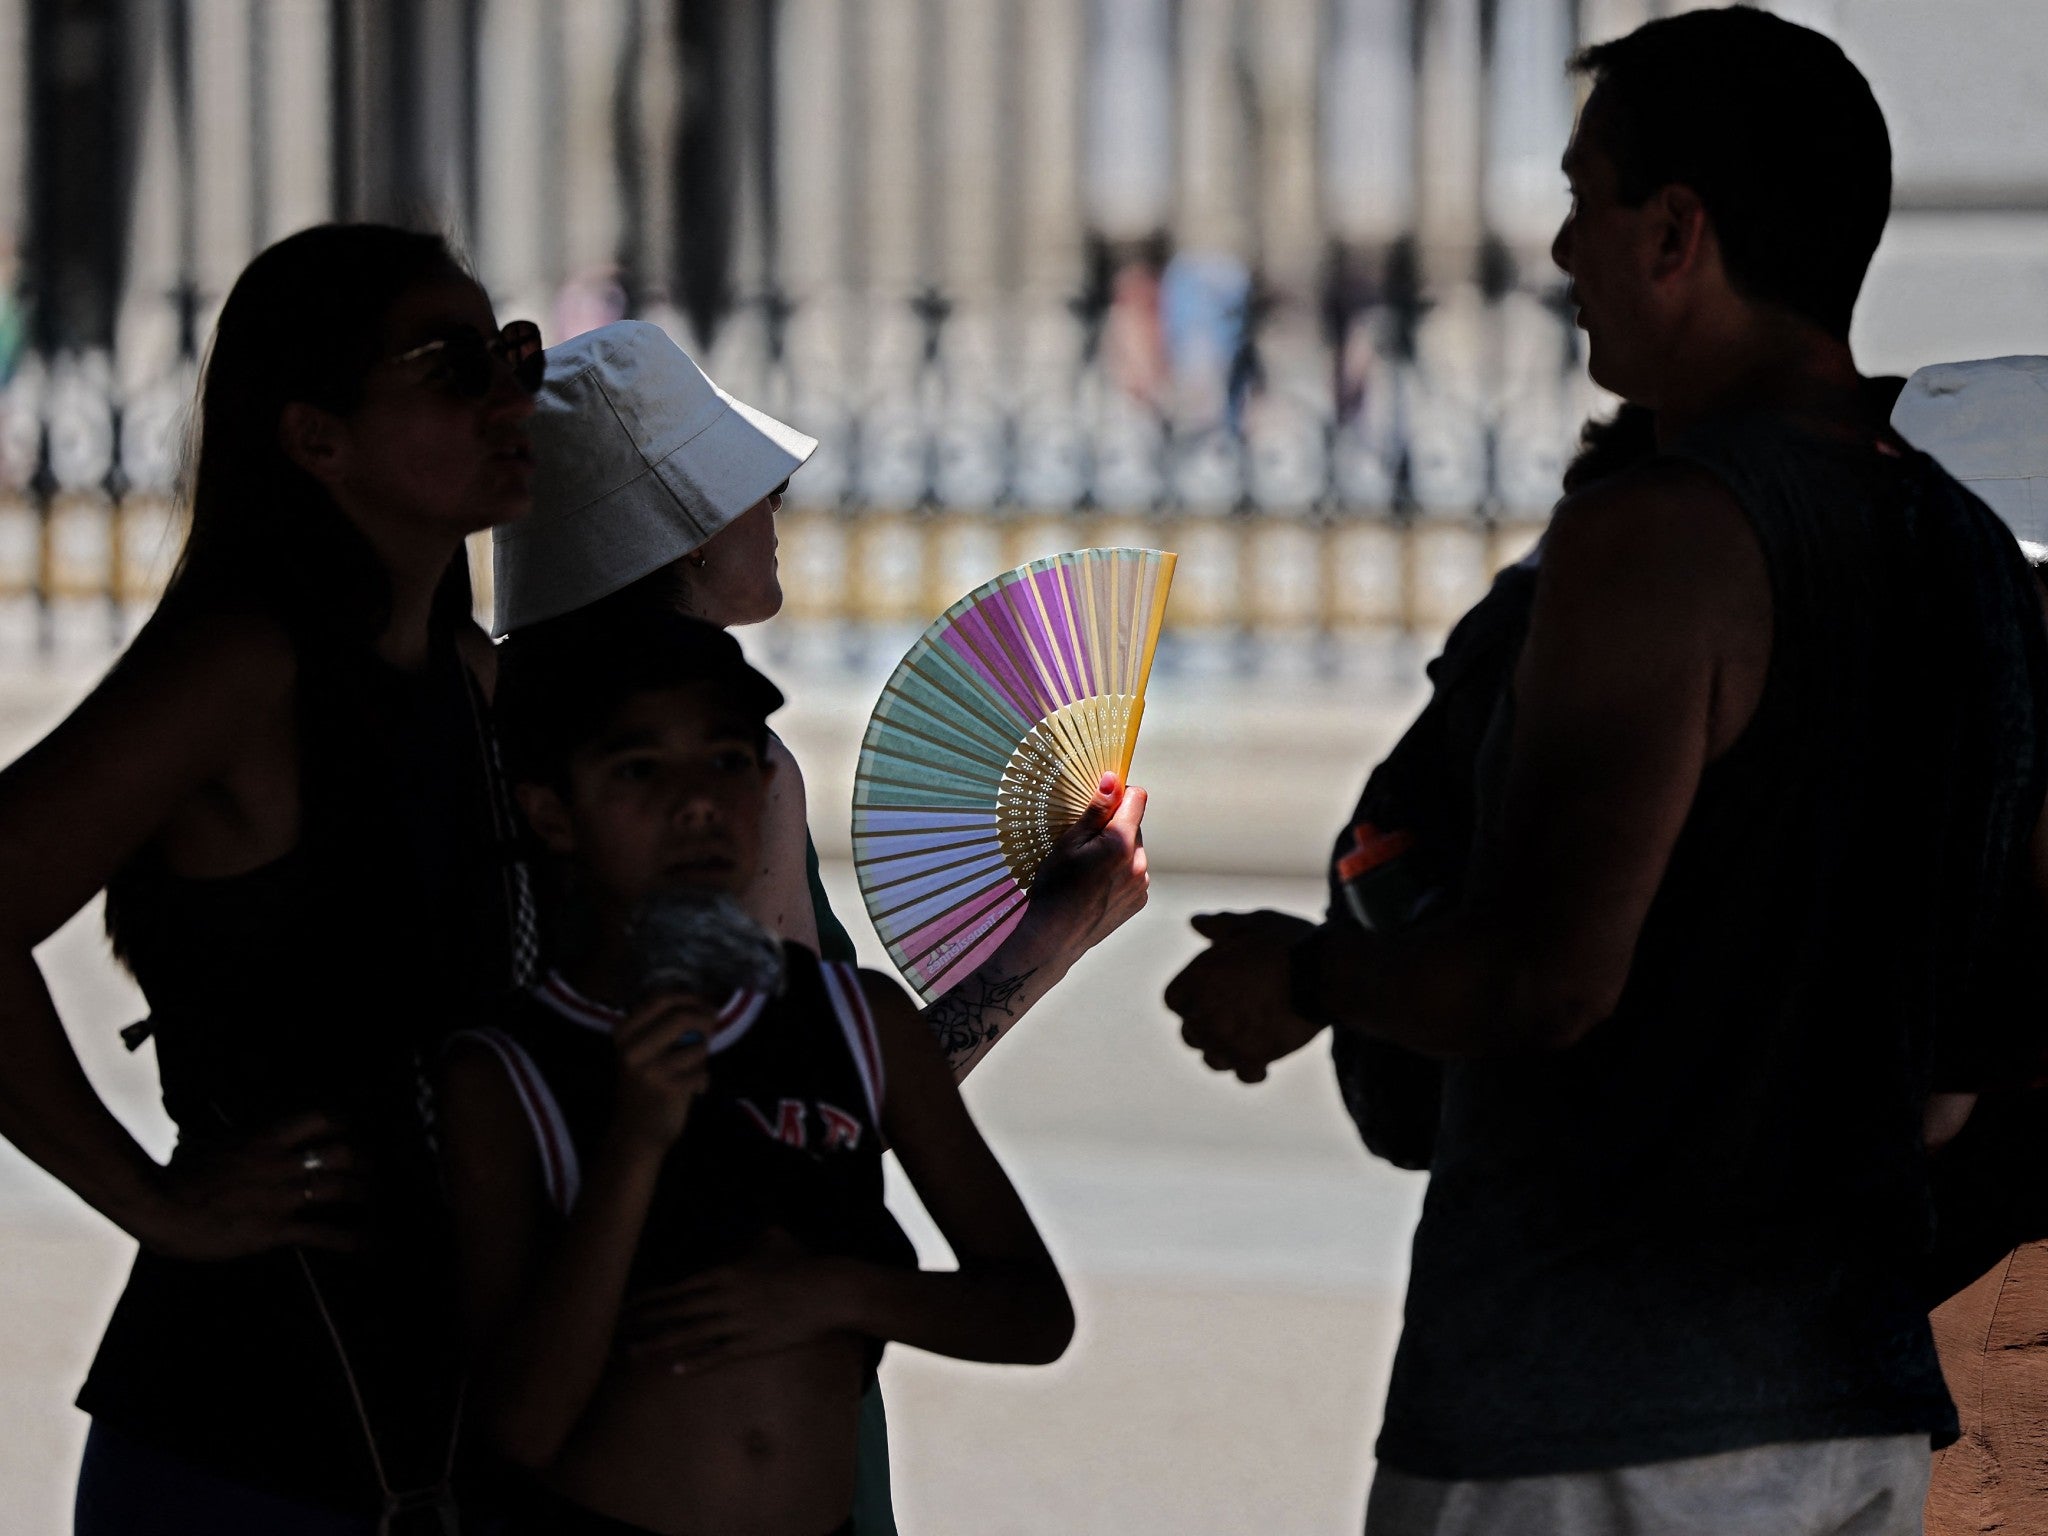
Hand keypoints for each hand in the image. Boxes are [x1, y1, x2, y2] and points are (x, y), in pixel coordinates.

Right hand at [139, 1111, 364, 1259]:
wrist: (156, 1204)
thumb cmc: (173, 1175)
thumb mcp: (207, 1142)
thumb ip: (229, 1138)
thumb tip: (223, 1132)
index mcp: (265, 1138)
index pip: (321, 1117)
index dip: (346, 1125)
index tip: (354, 1133)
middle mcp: (281, 1162)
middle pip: (345, 1151)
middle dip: (366, 1162)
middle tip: (374, 1172)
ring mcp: (280, 1195)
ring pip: (342, 1188)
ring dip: (367, 1196)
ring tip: (378, 1205)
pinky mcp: (274, 1228)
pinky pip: (324, 1232)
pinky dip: (353, 1239)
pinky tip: (370, 1246)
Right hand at [613, 992, 714, 1148]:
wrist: (635, 1132)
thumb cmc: (644, 1086)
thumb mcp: (642, 1050)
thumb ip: (664, 1026)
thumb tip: (703, 1005)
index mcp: (623, 1033)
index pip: (660, 999)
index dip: (689, 997)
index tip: (704, 1004)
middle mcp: (632, 1049)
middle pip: (681, 1017)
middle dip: (705, 1018)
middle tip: (713, 1025)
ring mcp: (650, 1069)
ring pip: (697, 1046)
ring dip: (702, 1055)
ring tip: (692, 1069)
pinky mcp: (668, 1088)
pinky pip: (702, 1072)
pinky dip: (703, 1080)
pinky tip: (691, 1090)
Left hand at [620, 1241, 853, 1372]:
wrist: (828, 1291)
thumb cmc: (801, 1264)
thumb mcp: (770, 1242)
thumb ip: (748, 1241)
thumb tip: (745, 1232)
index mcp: (724, 1273)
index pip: (675, 1289)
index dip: (648, 1300)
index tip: (623, 1307)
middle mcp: (723, 1299)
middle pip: (673, 1312)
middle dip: (641, 1322)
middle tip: (612, 1332)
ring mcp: (736, 1324)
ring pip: (688, 1336)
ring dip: (657, 1345)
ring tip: (632, 1354)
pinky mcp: (751, 1344)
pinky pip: (717, 1355)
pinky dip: (695, 1363)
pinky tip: (675, 1370)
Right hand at [1018, 773, 1149, 963]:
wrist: (1054, 937)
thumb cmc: (1055, 887)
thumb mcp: (1069, 842)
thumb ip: (1096, 810)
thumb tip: (1114, 778)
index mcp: (1121, 843)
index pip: (1138, 798)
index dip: (1119, 794)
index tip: (1101, 802)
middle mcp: (1139, 863)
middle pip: (1134, 826)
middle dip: (1114, 827)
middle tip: (1084, 846)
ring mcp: (1141, 884)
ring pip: (1134, 851)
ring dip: (1118, 851)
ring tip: (1088, 870)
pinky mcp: (1139, 900)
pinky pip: (1133, 873)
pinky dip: (1119, 872)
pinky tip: (1096, 886)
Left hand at [1164, 910, 1325, 1082]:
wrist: (1321, 971)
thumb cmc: (1286, 942)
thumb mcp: (1250, 924)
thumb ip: (1219, 925)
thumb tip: (1195, 922)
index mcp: (1197, 979)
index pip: (1174, 1001)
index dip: (1190, 998)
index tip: (1210, 994)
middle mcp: (1204, 1013)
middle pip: (1190, 1033)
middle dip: (1207, 1026)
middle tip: (1233, 1016)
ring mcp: (1227, 1040)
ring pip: (1213, 1059)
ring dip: (1226, 1051)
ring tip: (1247, 1039)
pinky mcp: (1255, 1058)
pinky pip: (1245, 1075)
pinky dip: (1253, 1070)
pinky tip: (1264, 1061)